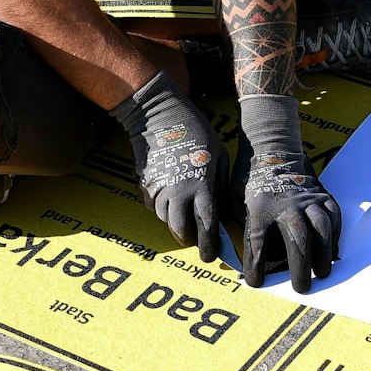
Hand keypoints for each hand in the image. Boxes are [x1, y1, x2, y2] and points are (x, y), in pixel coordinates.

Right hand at [111, 72, 225, 260]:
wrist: (159, 115)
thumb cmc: (196, 131)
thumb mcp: (218, 155)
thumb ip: (221, 186)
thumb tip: (226, 211)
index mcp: (201, 186)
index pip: (206, 225)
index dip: (209, 244)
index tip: (212, 255)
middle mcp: (178, 192)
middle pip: (180, 230)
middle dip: (189, 240)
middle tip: (196, 241)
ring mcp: (158, 189)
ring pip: (165, 220)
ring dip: (176, 224)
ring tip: (185, 219)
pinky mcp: (145, 183)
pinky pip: (152, 206)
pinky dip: (162, 210)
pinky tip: (171, 201)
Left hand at [236, 95, 339, 291]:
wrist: (271, 146)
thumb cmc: (249, 180)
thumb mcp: (235, 201)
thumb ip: (243, 228)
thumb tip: (245, 258)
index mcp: (259, 207)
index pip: (257, 243)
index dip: (256, 266)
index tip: (256, 282)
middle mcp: (285, 204)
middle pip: (297, 239)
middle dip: (300, 267)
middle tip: (302, 288)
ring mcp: (306, 198)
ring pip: (320, 228)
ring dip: (323, 253)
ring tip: (323, 272)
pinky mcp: (320, 193)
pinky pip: (333, 216)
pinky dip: (334, 235)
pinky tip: (332, 251)